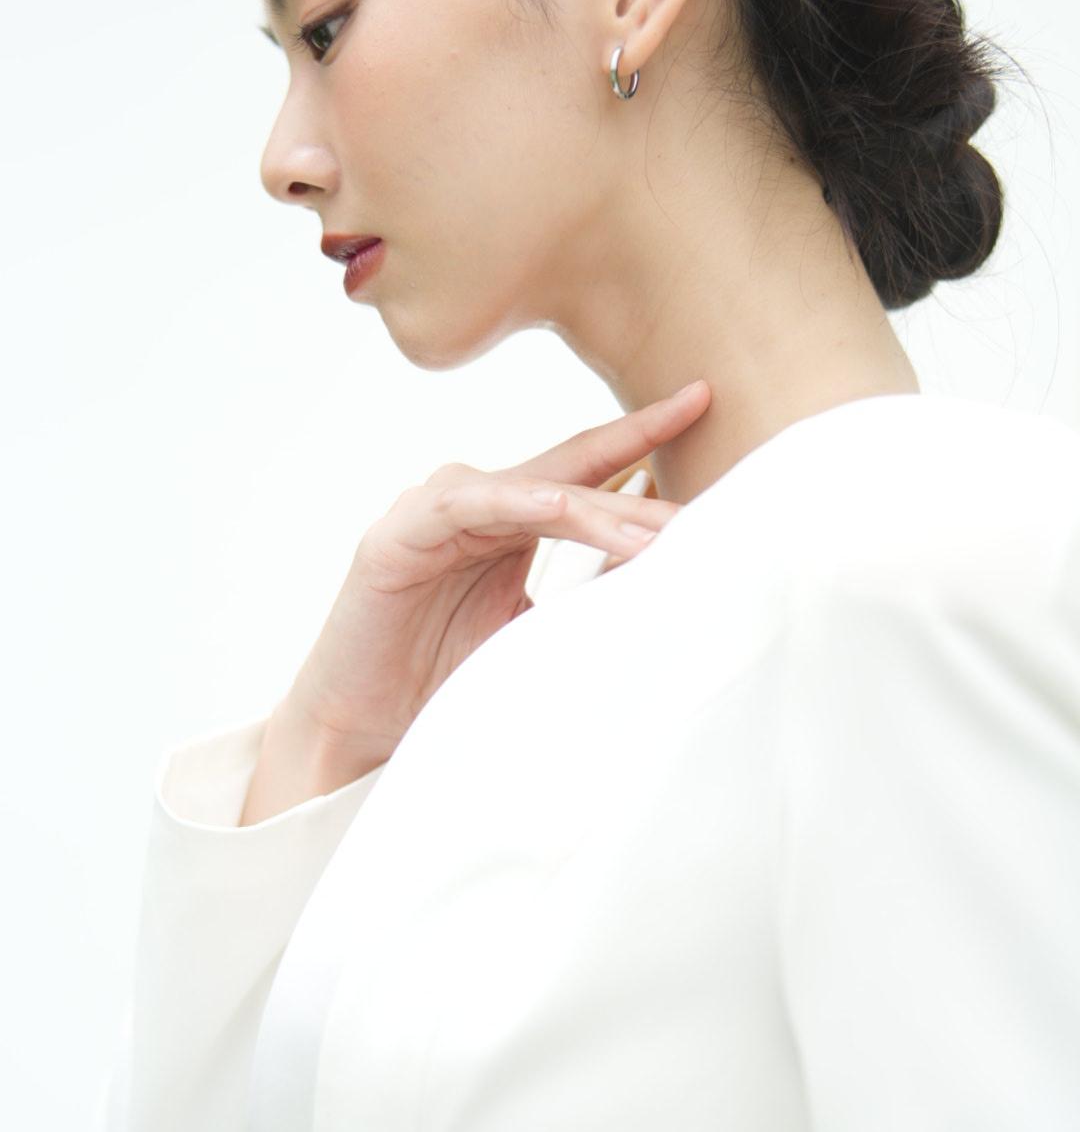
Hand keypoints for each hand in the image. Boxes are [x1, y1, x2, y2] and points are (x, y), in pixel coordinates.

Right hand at [286, 379, 710, 765]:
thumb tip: (670, 575)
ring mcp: (436, 511)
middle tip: (705, 471)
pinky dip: (516, 502)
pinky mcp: (398, 535)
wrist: (365, 729)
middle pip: (571, 473)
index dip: (643, 436)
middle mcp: (478, 503)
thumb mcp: (541, 633)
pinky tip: (560, 508)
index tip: (704, 402)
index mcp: (513, 521)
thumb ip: (590, 595)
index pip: (587, 468)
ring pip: (529, 489)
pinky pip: (466, 504)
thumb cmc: (447, 681)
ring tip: (656, 534)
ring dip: (596, 509)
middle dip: (639, 463)